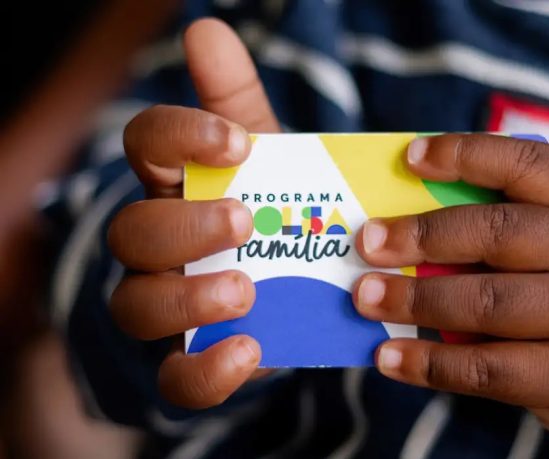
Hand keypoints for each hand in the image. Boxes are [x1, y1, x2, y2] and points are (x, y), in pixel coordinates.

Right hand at [108, 18, 279, 408]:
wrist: (293, 285)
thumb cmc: (270, 209)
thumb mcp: (265, 157)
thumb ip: (238, 101)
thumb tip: (208, 29)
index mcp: (171, 182)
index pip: (146, 144)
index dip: (180, 137)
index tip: (236, 142)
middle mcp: (154, 243)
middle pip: (133, 232)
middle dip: (184, 226)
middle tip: (243, 220)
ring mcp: (165, 303)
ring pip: (137, 306)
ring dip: (187, 299)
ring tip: (246, 290)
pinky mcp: (189, 358)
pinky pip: (175, 377)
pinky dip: (205, 370)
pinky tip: (251, 350)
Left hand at [353, 134, 548, 457]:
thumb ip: (507, 227)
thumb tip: (402, 227)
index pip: (529, 163)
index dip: (467, 154)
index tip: (410, 157)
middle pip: (498, 233)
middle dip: (423, 236)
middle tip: (367, 242)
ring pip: (487, 302)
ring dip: (414, 299)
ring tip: (365, 297)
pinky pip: (487, 369)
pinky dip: (429, 363)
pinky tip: (389, 357)